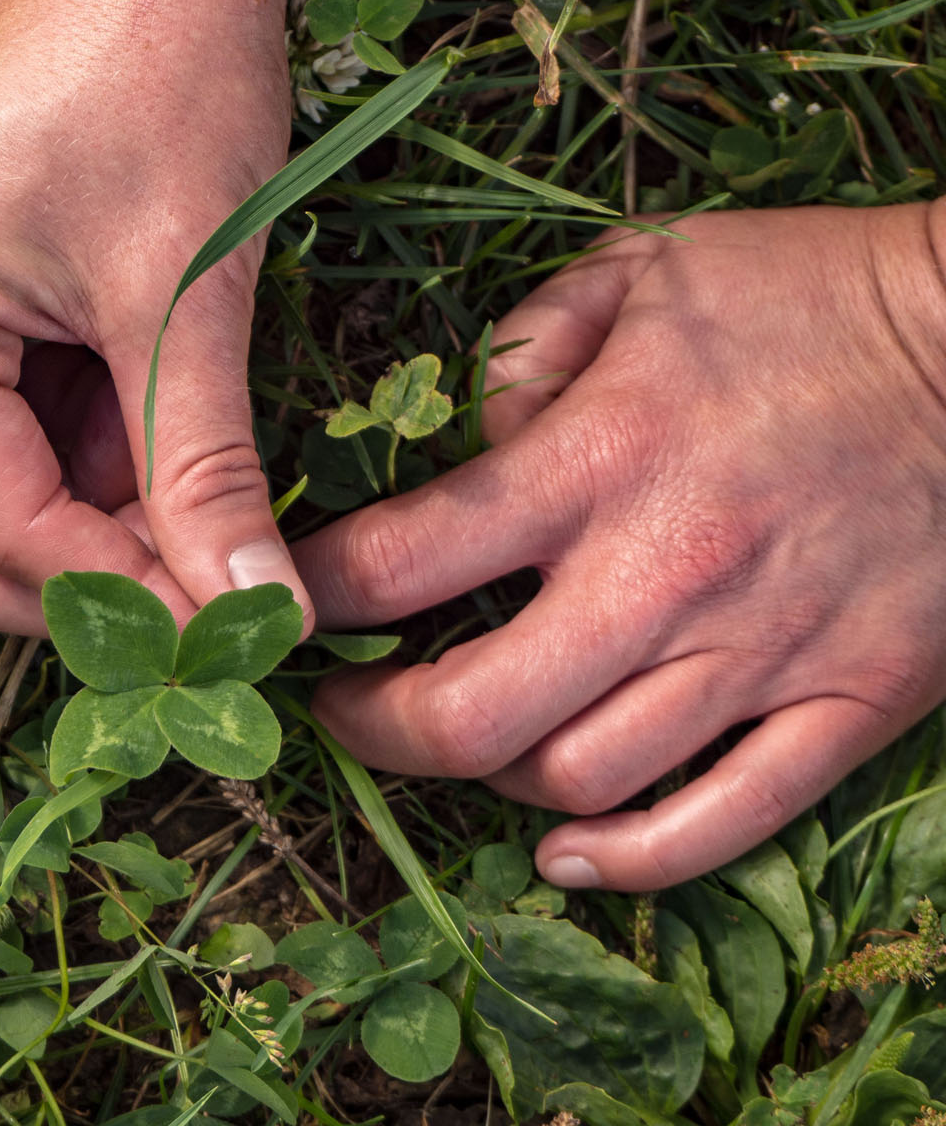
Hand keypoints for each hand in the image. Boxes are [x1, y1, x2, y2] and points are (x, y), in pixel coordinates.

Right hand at [0, 0, 311, 635]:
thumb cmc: (167, 66)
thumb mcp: (192, 292)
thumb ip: (207, 471)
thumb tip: (251, 613)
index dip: (107, 596)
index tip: (219, 629)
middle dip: (51, 582)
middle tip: (177, 601)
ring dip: (64, 516)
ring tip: (185, 498)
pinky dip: (58, 449)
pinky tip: (145, 430)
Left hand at [294, 202, 945, 889]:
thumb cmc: (806, 294)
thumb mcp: (638, 270)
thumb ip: (522, 355)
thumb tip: (472, 452)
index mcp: (596, 461)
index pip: (400, 563)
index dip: (308, 600)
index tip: (277, 606)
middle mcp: (665, 574)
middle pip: (473, 716)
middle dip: (375, 730)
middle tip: (340, 709)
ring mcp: (762, 652)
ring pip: (583, 779)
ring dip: (493, 778)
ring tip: (463, 741)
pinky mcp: (853, 701)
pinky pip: (726, 822)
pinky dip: (632, 858)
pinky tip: (567, 850)